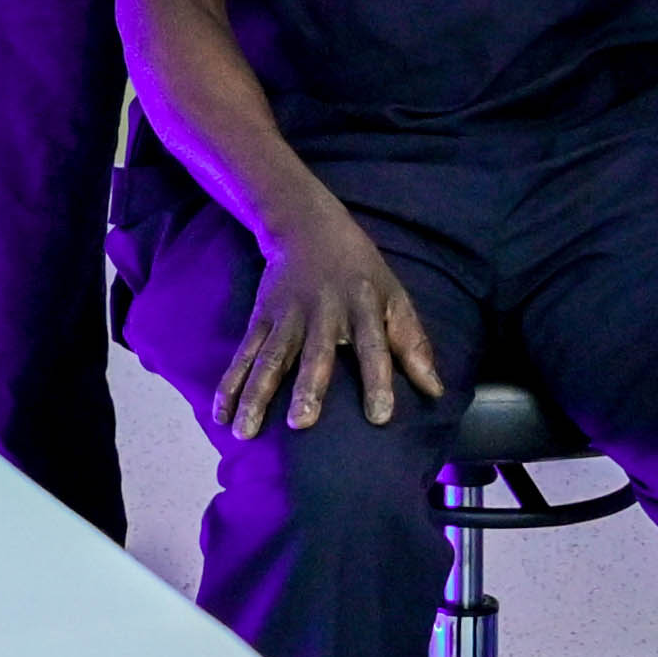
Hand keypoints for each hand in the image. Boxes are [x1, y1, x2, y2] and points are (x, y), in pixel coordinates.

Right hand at [212, 203, 444, 437]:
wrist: (306, 225)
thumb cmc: (360, 270)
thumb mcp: (394, 295)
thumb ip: (412, 342)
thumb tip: (435, 390)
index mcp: (362, 307)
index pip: (374, 346)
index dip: (378, 380)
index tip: (380, 417)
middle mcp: (322, 312)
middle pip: (314, 353)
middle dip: (307, 387)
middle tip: (301, 422)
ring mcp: (286, 316)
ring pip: (269, 358)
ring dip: (256, 394)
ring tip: (245, 431)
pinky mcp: (259, 318)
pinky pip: (243, 355)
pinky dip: (229, 384)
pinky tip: (222, 415)